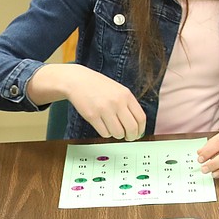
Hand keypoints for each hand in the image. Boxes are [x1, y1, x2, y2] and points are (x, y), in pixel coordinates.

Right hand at [30, 64, 144, 140]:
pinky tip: (103, 125)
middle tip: (128, 137)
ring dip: (117, 135)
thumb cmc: (98, 86)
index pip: (140, 118)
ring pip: (118, 133)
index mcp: (126, 95)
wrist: (77, 81)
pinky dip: (105, 133)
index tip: (138, 134)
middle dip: (131, 136)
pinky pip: (105, 133)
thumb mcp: (118, 90)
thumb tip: (136, 126)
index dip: (140, 129)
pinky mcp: (92, 116)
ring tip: (112, 128)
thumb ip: (128, 105)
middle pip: (131, 128)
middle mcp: (117, 102)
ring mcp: (104, 109)